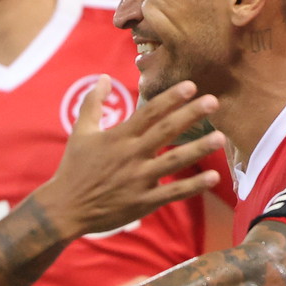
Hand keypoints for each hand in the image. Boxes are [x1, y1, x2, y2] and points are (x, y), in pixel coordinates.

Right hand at [38, 78, 224, 236]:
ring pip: (173, 161)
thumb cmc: (74, 168)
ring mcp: (138, 179)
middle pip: (165, 131)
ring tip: (219, 138)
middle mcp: (131, 155)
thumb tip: (105, 77)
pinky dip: (193, 186)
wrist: (65, 208)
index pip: (148, 112)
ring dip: (198, 149)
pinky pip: (173, 192)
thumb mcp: (81, 132)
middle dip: (190, 115)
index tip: (191, 86)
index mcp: (118, 137)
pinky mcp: (143, 201)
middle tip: (213, 101)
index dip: (170, 98)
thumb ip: (94, 102)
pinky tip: (213, 176)